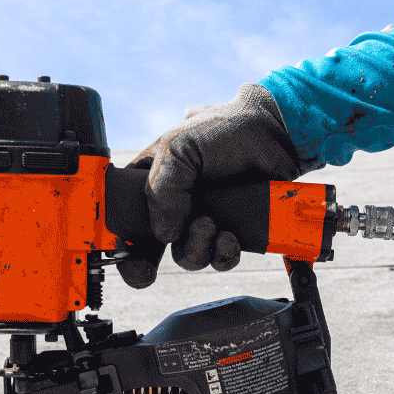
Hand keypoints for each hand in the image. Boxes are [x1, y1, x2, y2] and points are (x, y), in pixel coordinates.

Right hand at [116, 83, 300, 288]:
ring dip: (195, 247)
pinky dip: (223, 253)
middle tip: (160, 255)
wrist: (272, 133)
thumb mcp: (177, 147)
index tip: (123, 253)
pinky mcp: (231, 231)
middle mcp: (174, 207)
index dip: (121, 244)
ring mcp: (202, 220)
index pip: (125, 221)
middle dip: (150, 263)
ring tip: (209, 223)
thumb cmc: (222, 129)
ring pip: (188, 256)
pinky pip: (220, 258)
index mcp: (151, 185)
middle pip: (152, 250)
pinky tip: (229, 235)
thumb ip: (160, 189)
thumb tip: (164, 234)